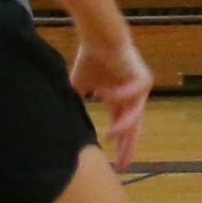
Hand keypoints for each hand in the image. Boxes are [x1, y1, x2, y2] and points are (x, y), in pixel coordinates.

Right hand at [69, 31, 153, 171]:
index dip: (119, 146)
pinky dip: (119, 95)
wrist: (99, 37)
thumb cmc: (91, 60)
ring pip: (135, 114)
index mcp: (121, 102)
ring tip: (111, 135)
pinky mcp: (142, 77)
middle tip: (122, 165)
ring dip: (123, 126)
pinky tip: (105, 95)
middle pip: (133, 128)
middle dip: (128, 147)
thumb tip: (58, 122)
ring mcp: (140, 89)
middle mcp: (133, 98)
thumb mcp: (79, 87)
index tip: (116, 165)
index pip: (123, 129)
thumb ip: (75, 104)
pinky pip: (133, 92)